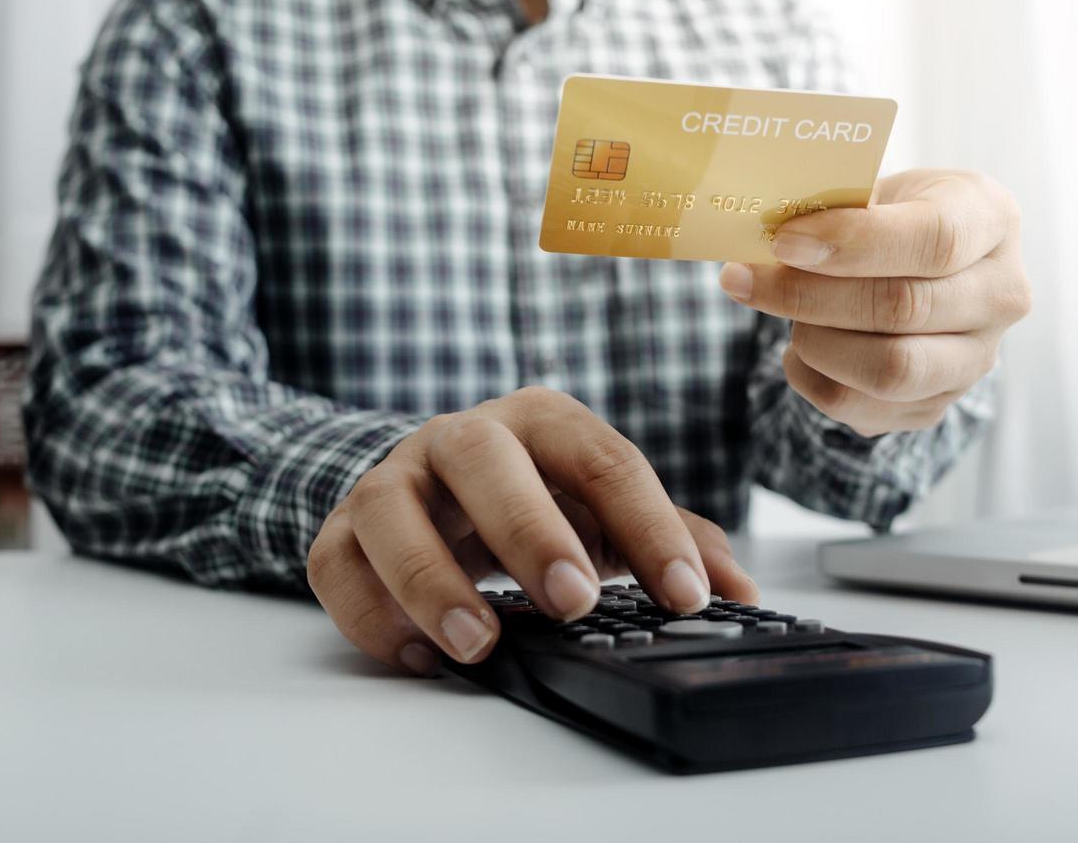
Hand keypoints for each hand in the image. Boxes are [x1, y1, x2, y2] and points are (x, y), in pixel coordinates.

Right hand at [307, 387, 757, 674]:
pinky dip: (371, 613)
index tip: (685, 595)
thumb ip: (671, 540)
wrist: (429, 485)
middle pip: (485, 458)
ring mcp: (394, 479)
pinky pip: (337, 562)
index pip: (601, 458)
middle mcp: (462, 438)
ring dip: (432, 577)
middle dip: (530, 529)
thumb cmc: (530, 496)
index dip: (648, 525)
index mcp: (540, 423)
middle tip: (575, 602)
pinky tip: (418, 655)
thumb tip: (740, 592)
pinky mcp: (342, 528)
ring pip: (391, 508)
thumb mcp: (601, 509)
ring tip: (479, 644)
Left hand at [719, 169, 1030, 436]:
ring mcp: (975, 360)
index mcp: (992, 219)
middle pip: (904, 308)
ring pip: (889, 370)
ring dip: (813, 341)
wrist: (917, 270)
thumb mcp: (876, 188)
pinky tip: (798, 347)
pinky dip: (810, 378)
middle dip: (810, 295)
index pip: (935, 238)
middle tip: (747, 279)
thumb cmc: (890, 217)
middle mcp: (1001, 295)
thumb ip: (836, 206)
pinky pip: (861, 408)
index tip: (786, 240)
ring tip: (782, 312)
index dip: (854, 242)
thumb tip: (771, 232)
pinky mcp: (935, 405)